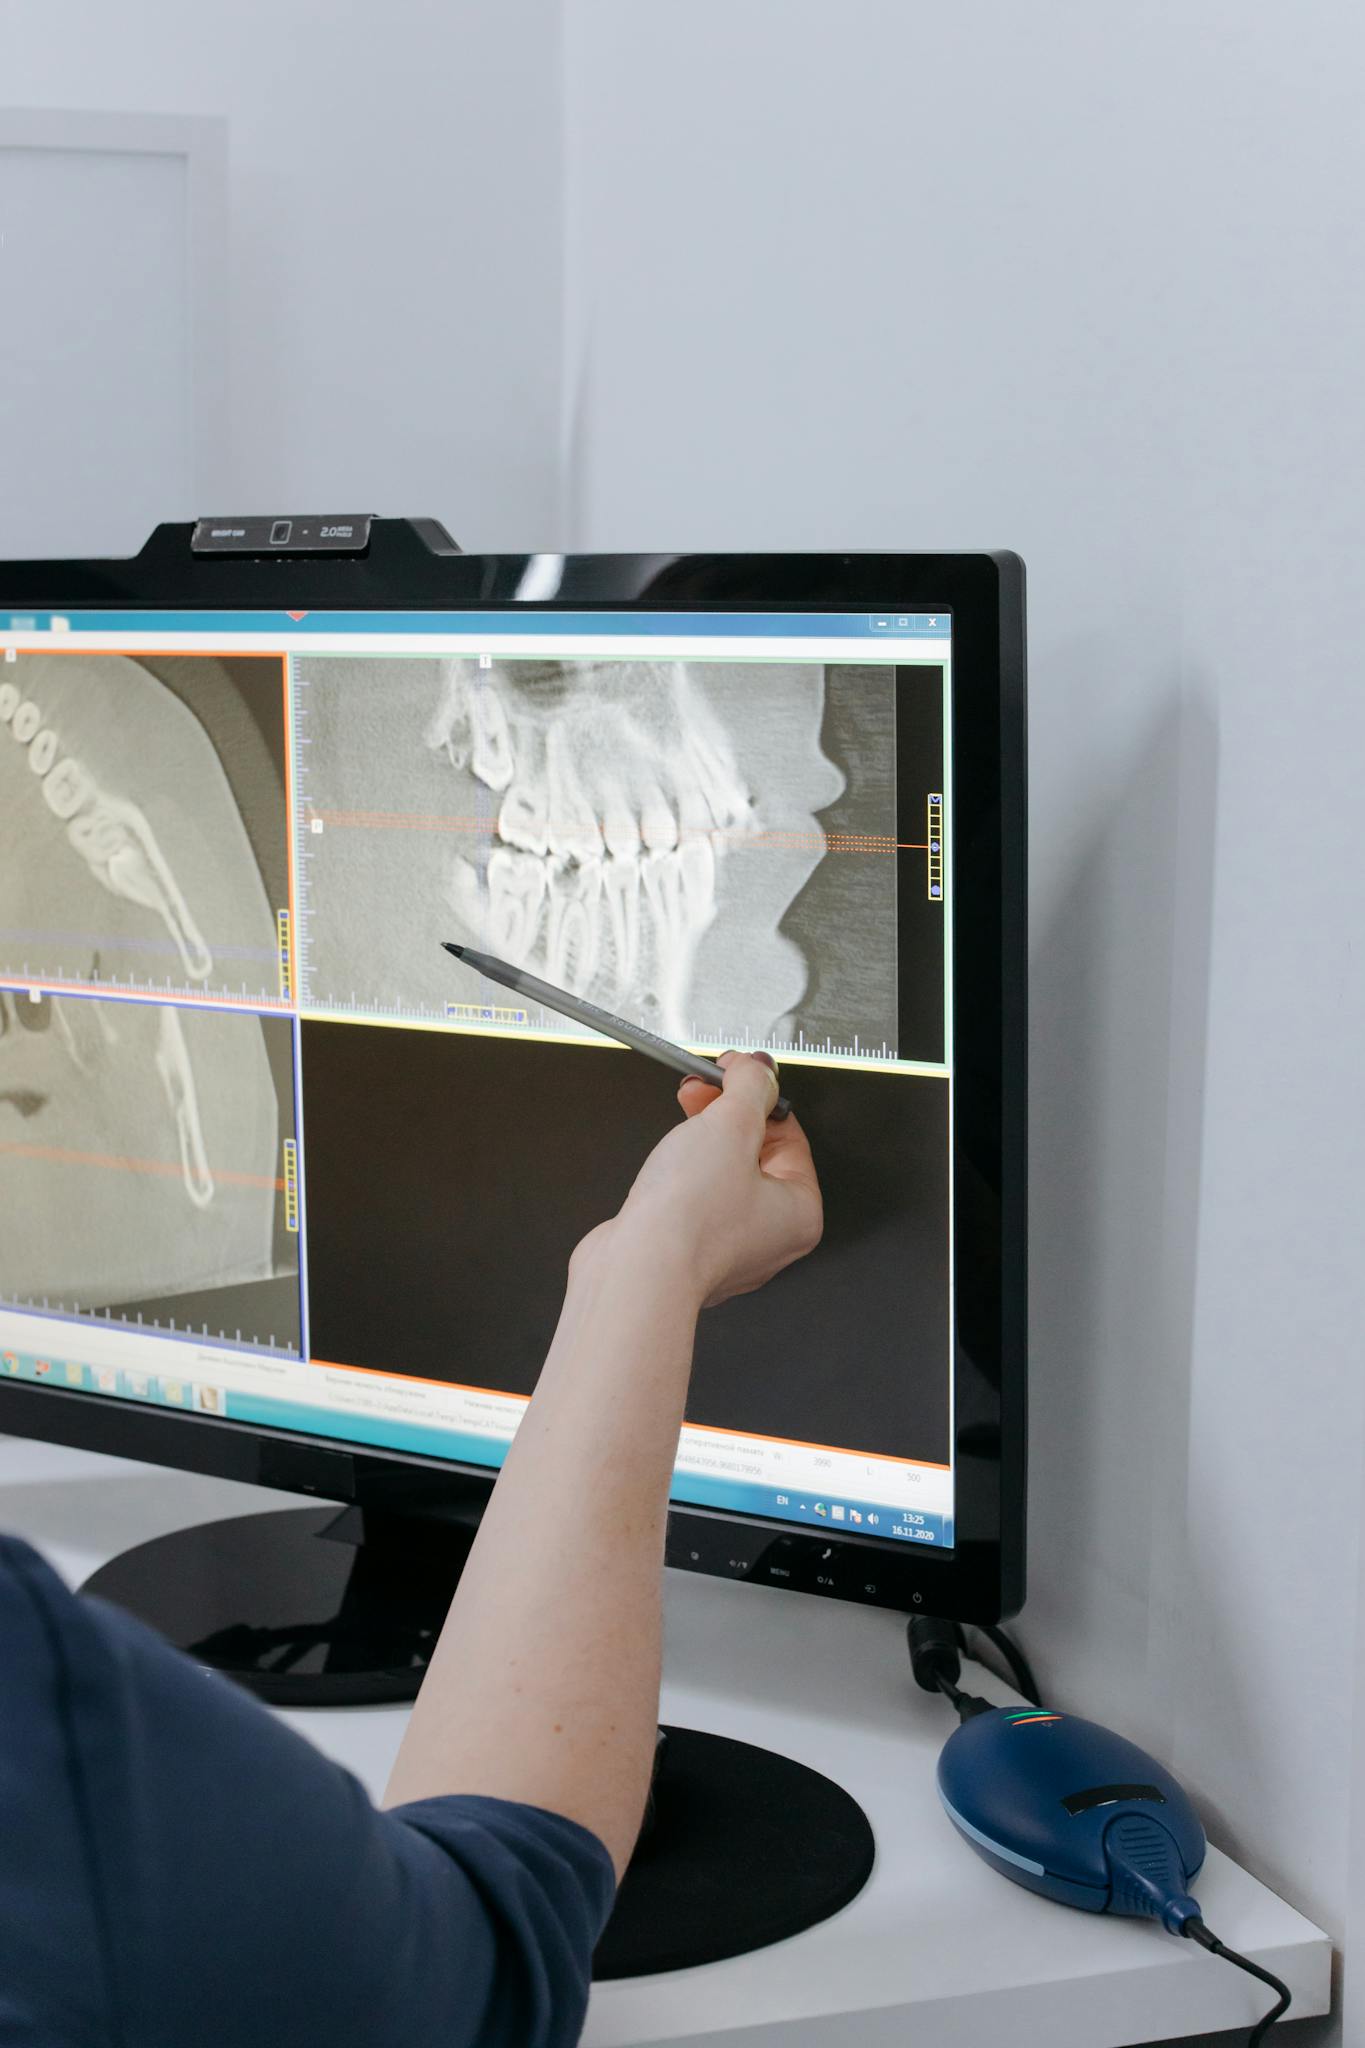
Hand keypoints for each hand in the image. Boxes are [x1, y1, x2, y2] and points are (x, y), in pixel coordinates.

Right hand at [585, 1052, 822, 1308]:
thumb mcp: (730, 1126)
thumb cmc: (690, 1220)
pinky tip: (666, 1160)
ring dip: (703, 1138)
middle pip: (756, 1154)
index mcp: (800, 1213)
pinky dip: (682, 1173)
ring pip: (723, 1175)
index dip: (760, 1095)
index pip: (790, 1136)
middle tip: (703, 1088)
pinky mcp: (688, 1251)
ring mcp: (728, 1247)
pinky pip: (694, 1199)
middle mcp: (770, 1237)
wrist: (636, 1272)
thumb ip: (750, 1088)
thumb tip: (760, 1070)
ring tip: (682, 1116)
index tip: (736, 1071)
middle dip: (727, 1114)